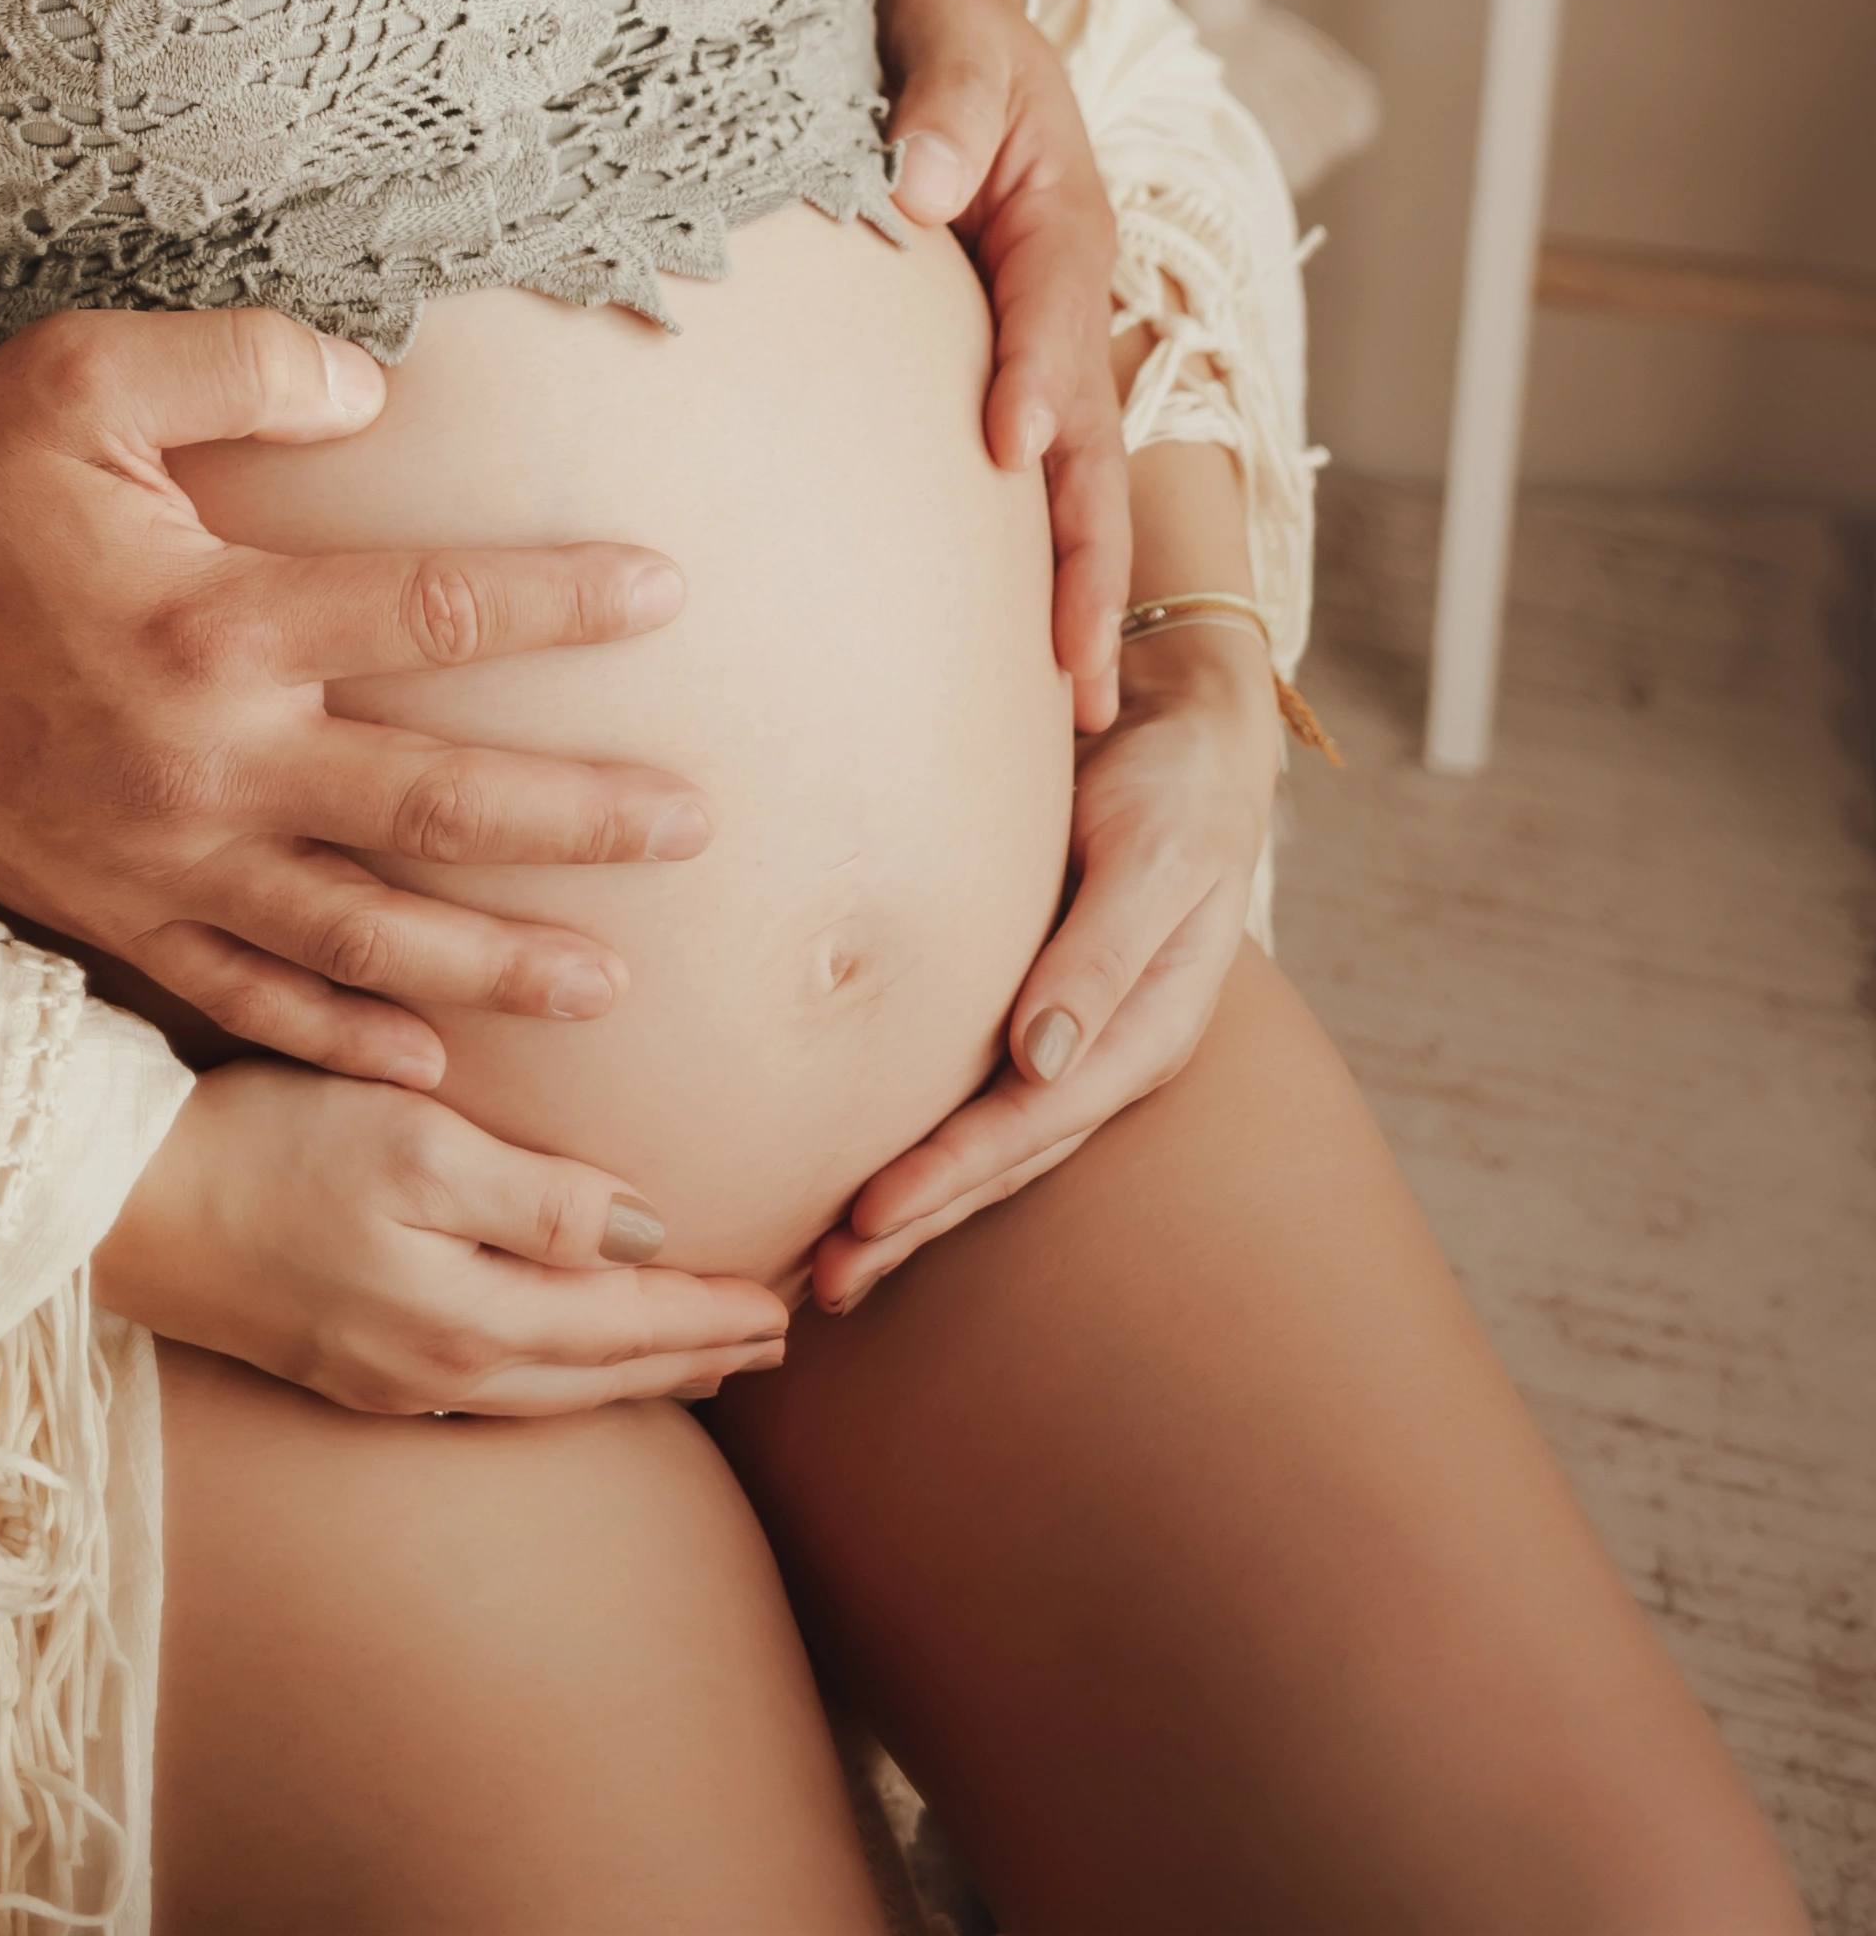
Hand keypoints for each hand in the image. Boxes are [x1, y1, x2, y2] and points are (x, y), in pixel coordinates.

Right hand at [0, 306, 707, 1088]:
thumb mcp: (79, 376)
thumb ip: (238, 364)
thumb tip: (376, 385)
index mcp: (222, 618)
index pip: (439, 609)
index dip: (564, 602)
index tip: (670, 595)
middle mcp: (214, 758)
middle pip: (437, 803)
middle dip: (578, 821)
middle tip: (694, 829)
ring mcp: (167, 856)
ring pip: (366, 934)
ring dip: (495, 964)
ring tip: (610, 989)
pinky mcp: (115, 913)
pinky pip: (250, 998)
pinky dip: (344, 1042)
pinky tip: (429, 1065)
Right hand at [97, 1059, 789, 1418]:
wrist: (122, 1207)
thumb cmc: (264, 1147)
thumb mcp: (412, 1142)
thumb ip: (534, 1196)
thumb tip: (645, 1234)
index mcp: (471, 1318)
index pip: (627, 1322)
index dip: (712, 1310)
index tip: (790, 1302)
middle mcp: (441, 1373)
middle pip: (600, 1374)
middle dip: (693, 1356)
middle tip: (773, 1341)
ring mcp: (388, 1382)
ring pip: (550, 1393)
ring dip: (633, 1375)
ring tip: (695, 1358)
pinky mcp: (346, 1368)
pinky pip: (491, 1393)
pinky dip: (557, 1379)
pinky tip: (559, 1361)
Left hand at [801, 610, 1285, 1313]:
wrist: (1183, 721)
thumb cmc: (1175, 779)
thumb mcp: (1153, 854)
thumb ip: (1101, 952)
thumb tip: (1044, 1058)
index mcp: (1146, 1028)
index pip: (1033, 1121)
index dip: (951, 1173)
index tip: (870, 1216)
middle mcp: (1104, 1047)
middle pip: (1002, 1156)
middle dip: (918, 1220)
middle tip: (823, 1284)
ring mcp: (1069, 1031)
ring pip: (984, 1136)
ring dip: (913, 1201)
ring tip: (830, 1263)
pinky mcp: (1031, 999)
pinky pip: (973, 1084)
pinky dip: (921, 1133)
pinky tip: (865, 1168)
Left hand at [873, 0, 1129, 728]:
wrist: (937, 22)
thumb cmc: (937, 21)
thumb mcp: (946, 23)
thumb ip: (942, 93)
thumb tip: (916, 185)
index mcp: (1060, 214)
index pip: (1049, 308)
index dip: (1035, 377)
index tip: (1007, 447)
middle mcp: (1068, 296)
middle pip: (1089, 436)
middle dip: (1089, 550)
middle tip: (1074, 662)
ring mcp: (1044, 345)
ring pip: (1076, 481)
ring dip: (1080, 587)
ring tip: (1075, 705)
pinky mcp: (1007, 370)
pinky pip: (1035, 476)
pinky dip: (1038, 564)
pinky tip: (1024, 659)